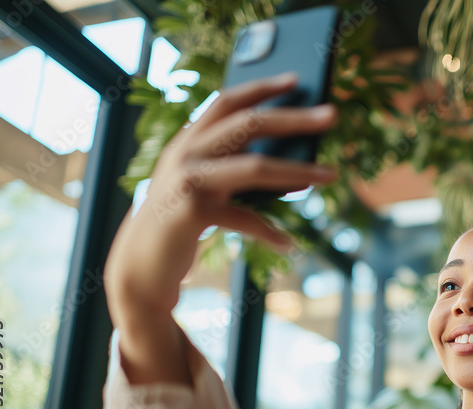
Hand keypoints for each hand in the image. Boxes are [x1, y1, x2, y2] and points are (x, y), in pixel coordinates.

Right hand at [141, 71, 337, 247]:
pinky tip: (287, 242)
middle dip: (294, 118)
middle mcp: (186, 153)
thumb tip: (296, 165)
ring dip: (299, 171)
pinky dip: (269, 231)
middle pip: (248, 124)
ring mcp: (187, 180)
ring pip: (256, 167)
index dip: (262, 88)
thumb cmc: (181, 222)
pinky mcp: (191, 212)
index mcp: (189, 140)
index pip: (228, 102)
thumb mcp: (206, 186)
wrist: (141, 264)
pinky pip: (244, 218)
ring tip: (331, 175)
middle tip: (332, 115)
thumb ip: (235, 168)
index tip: (296, 80)